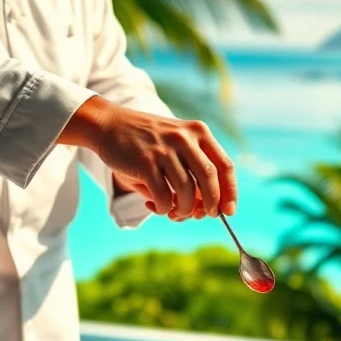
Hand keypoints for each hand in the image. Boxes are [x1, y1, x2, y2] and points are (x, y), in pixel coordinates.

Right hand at [61, 96, 236, 218]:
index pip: (225, 165)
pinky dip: (164, 209)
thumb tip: (203, 211)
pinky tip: (156, 206)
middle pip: (210, 179)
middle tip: (203, 215)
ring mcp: (165, 150)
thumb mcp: (175, 146)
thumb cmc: (147, 142)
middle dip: (211, 204)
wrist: (109, 125)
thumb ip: (192, 173)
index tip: (229, 211)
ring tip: (174, 211)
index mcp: (198, 132)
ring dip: (185, 210)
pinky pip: (164, 197)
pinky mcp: (145, 162)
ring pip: (188, 192)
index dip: (230, 192)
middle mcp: (185, 138)